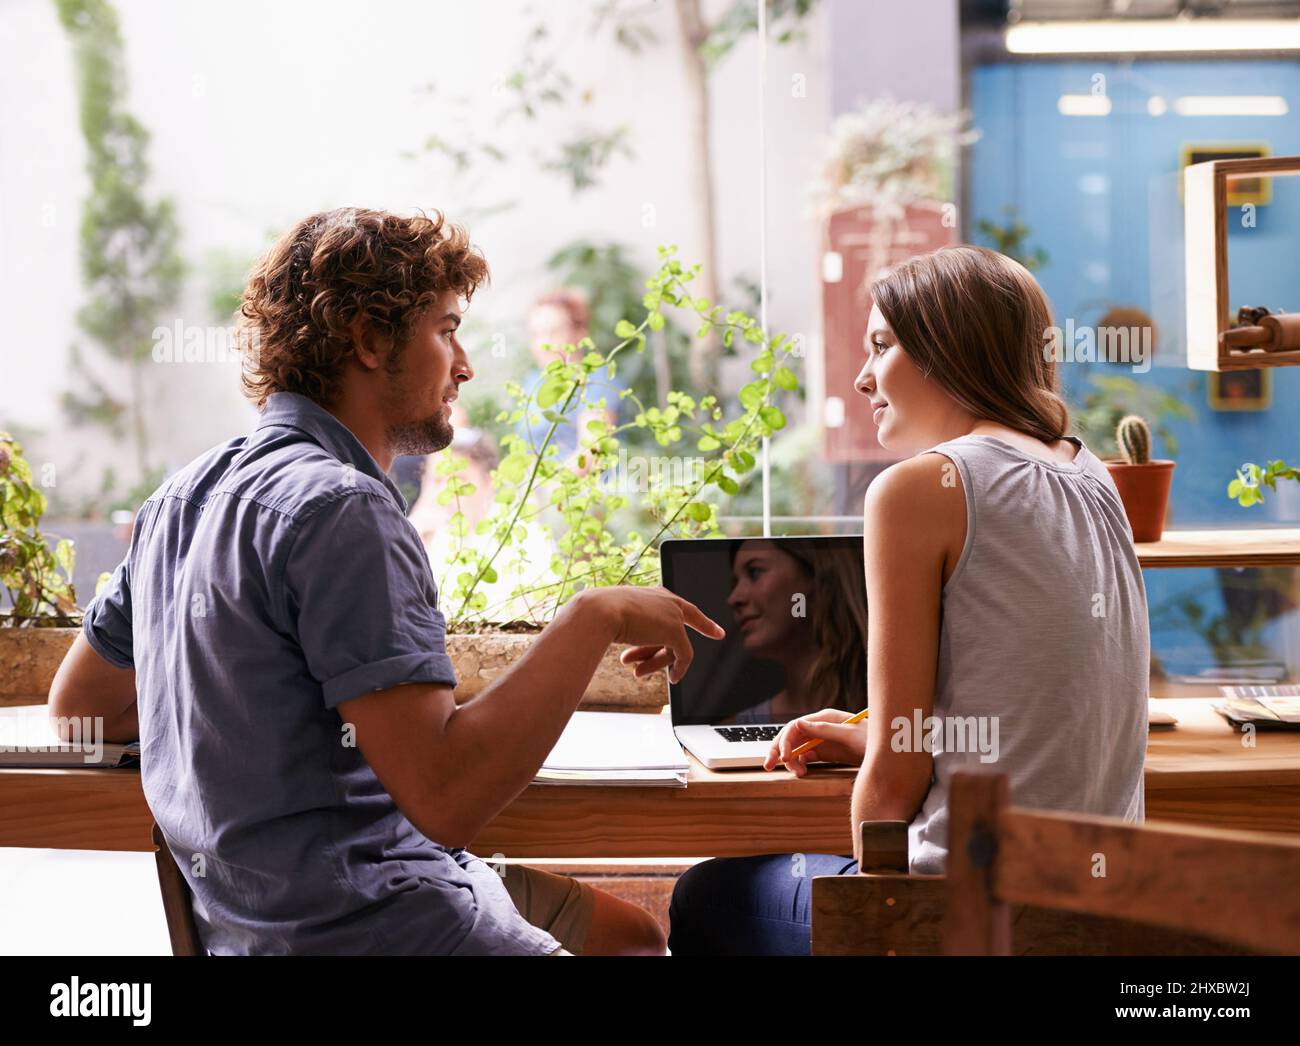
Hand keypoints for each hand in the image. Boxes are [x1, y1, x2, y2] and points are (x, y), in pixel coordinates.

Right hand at [583, 586, 724, 684]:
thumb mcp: (615, 617)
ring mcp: (673, 615)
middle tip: (667, 673)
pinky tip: (673, 678)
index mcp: (654, 593)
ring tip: (637, 673)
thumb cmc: (599, 613)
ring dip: (655, 662)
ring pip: (675, 646)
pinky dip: (679, 668)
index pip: (682, 607)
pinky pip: (683, 654)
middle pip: (677, 630)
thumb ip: (627, 625)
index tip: (718, 632)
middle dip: (665, 655)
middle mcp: (667, 600)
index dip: (701, 622)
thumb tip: (618, 638)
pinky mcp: (675, 631)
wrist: (599, 611)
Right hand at [763, 708, 867, 776]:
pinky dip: (800, 765)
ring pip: (796, 749)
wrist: (892, 752)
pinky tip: (801, 772)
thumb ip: (824, 729)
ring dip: (791, 761)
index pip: (795, 726)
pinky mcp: (826, 752)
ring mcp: (822, 740)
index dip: (786, 741)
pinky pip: (805, 757)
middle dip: (779, 750)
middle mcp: (820, 727)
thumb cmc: (874, 739)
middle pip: (791, 737)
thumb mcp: (850, 735)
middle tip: (768, 766)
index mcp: (824, 718)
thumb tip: (798, 724)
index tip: (785, 758)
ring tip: (796, 773)